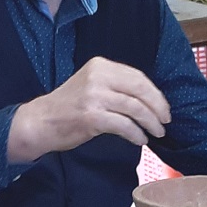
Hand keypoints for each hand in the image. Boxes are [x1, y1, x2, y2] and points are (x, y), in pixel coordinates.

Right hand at [7, 57, 169, 161]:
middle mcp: (98, 77)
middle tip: (165, 122)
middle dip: (157, 107)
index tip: (163, 108)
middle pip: (140, 89)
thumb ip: (115, 86)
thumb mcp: (91, 85)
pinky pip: (124, 125)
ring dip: (150, 122)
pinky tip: (140, 140)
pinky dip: (136, 134)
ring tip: (156, 133)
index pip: (137, 76)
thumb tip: (147, 99)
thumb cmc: (68, 108)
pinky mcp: (92, 117)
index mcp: (100, 66)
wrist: (41, 121)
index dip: (155, 93)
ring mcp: (95, 97)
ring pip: (135, 107)